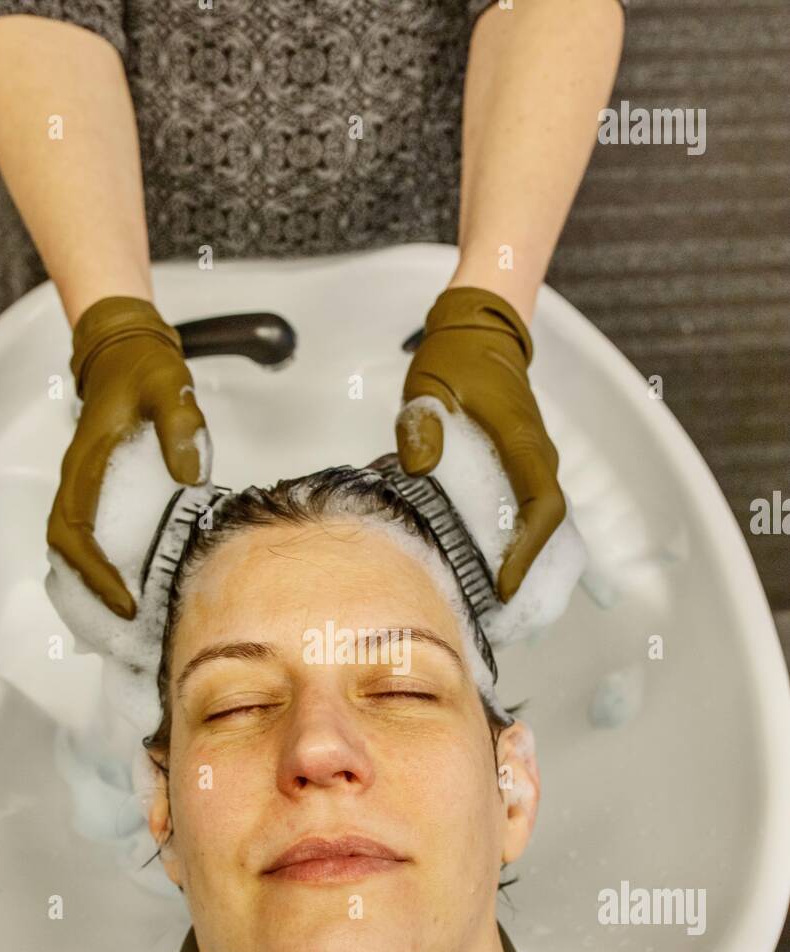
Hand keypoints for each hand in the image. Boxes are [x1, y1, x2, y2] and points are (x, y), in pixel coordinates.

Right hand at [47, 296, 211, 618]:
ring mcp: (84, 482)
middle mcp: (77, 478)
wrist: (126, 348)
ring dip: (90, 576)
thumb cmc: (146, 369)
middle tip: (127, 615)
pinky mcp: (96, 485)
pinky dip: (98, 559)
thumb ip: (181, 426)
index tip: (124, 599)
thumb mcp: (171, 388)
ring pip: (70, 541)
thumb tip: (190, 473)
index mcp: (88, 464)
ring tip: (124, 608)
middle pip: (63, 545)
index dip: (96, 571)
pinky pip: (86, 531)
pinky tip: (128, 578)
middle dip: (90, 585)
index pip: (76, 530)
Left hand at [395, 286, 563, 603]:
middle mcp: (537, 456)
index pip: (540, 508)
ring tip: (488, 595)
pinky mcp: (522, 462)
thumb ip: (423, 424)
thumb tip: (421, 465)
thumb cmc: (455, 357)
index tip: (505, 586)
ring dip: (521, 555)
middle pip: (546, 524)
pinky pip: (527, 507)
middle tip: (492, 608)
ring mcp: (533, 459)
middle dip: (525, 568)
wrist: (479, 328)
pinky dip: (514, 537)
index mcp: (521, 443)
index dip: (527, 552)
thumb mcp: (429, 384)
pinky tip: (487, 561)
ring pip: (538, 518)